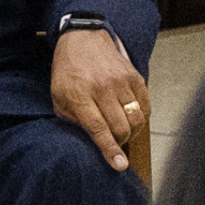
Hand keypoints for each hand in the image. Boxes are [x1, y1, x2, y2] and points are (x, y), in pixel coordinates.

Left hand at [51, 27, 149, 172]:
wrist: (83, 39)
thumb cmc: (68, 72)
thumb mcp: (59, 98)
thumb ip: (73, 120)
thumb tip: (91, 141)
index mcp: (79, 96)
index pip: (99, 129)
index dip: (110, 150)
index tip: (119, 166)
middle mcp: (102, 89)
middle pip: (120, 126)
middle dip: (121, 142)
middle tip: (116, 143)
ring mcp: (120, 81)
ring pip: (135, 117)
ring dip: (132, 131)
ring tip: (125, 132)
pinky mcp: (134, 75)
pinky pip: (145, 104)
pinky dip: (142, 117)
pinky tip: (134, 119)